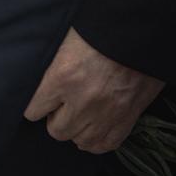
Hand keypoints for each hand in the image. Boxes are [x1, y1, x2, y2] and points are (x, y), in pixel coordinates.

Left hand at [24, 28, 164, 153]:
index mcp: (62, 77)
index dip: (36, 104)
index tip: (41, 99)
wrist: (142, 32)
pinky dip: (97, 139)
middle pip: (56, 130)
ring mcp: (107, 113)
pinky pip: (105, 144)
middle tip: (61, 105)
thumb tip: (37, 79)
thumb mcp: (66, 40)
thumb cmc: (101, 30)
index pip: (33, 110)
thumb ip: (50, 63)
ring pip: (79, 140)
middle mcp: (83, 100)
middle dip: (55, 118)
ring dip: (76, 129)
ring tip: (79, 114)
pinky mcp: (128, 118)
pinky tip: (94, 126)